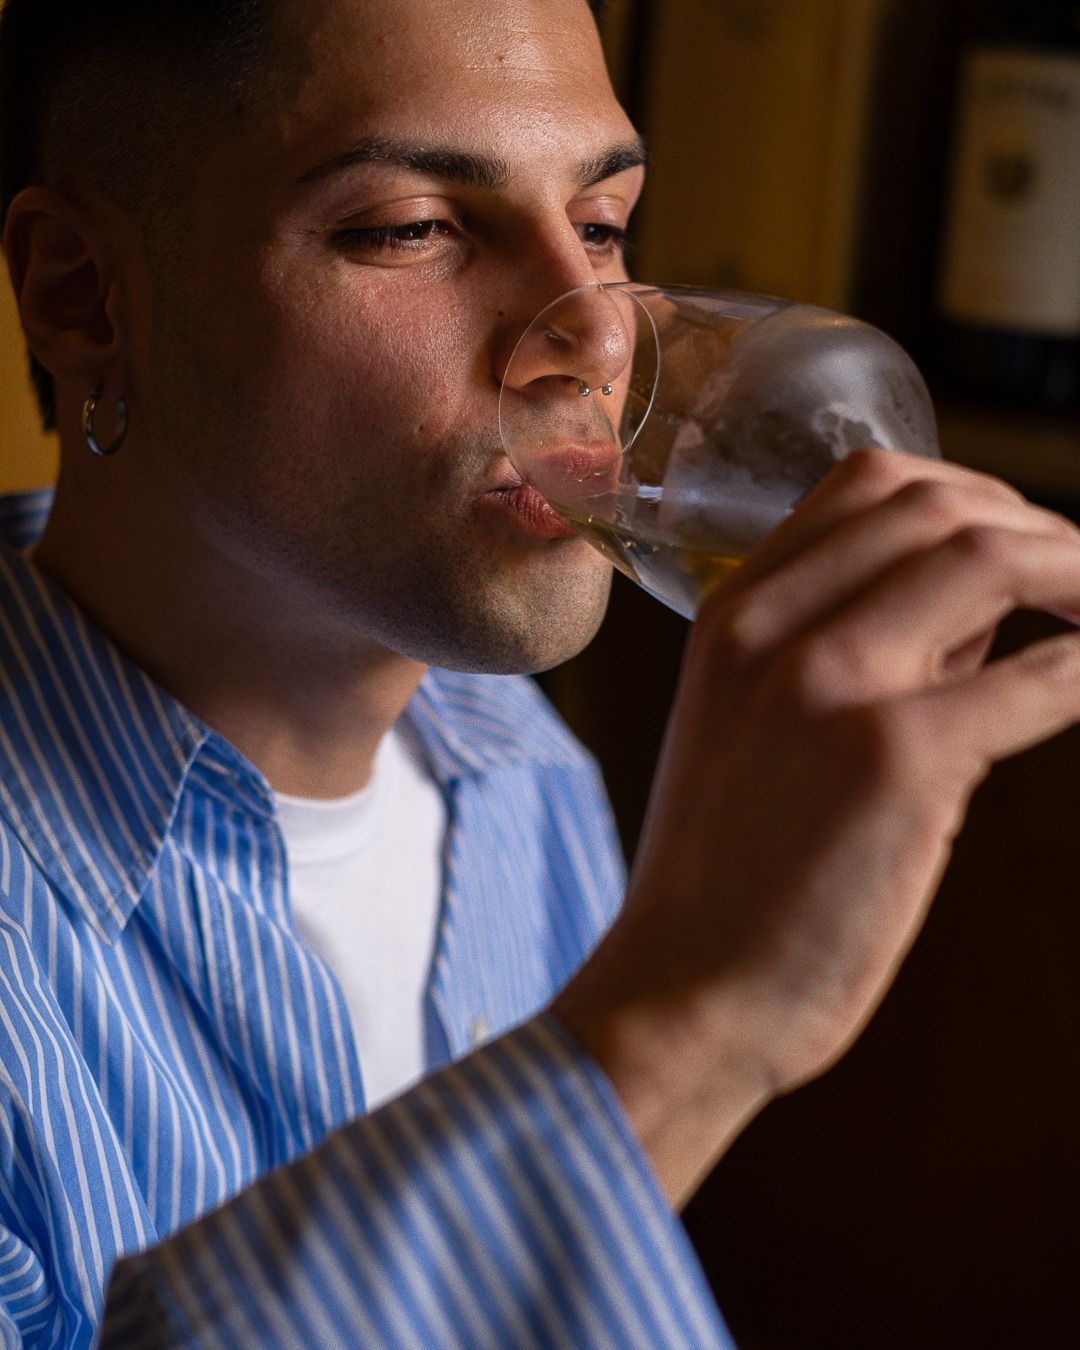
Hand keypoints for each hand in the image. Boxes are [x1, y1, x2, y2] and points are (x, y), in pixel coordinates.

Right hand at [553, 450, 1079, 1205]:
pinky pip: (1039, 678)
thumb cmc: (729, 875)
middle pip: (938, 504)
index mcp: (732, 615)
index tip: (1020, 540)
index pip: (867, 483)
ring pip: (990, 559)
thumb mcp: (753, 729)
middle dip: (1037, 527)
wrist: (685, 990)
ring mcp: (829, 684)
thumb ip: (853, 650)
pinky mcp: (896, 758)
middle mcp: (771, 627)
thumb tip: (979, 611)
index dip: (971, 493)